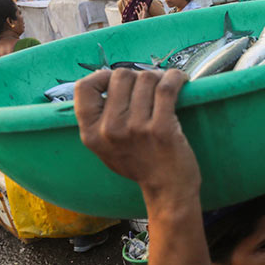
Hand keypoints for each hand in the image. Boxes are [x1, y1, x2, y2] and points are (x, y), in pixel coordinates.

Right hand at [74, 68, 199, 202]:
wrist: (167, 189)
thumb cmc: (139, 163)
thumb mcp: (105, 146)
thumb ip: (100, 117)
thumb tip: (106, 77)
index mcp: (91, 133)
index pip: (84, 87)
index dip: (101, 76)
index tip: (116, 79)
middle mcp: (109, 130)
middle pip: (121, 76)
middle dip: (137, 75)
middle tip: (150, 85)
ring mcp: (136, 128)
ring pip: (146, 78)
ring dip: (159, 76)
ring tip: (165, 86)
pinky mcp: (161, 128)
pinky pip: (167, 88)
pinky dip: (175, 77)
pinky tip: (180, 79)